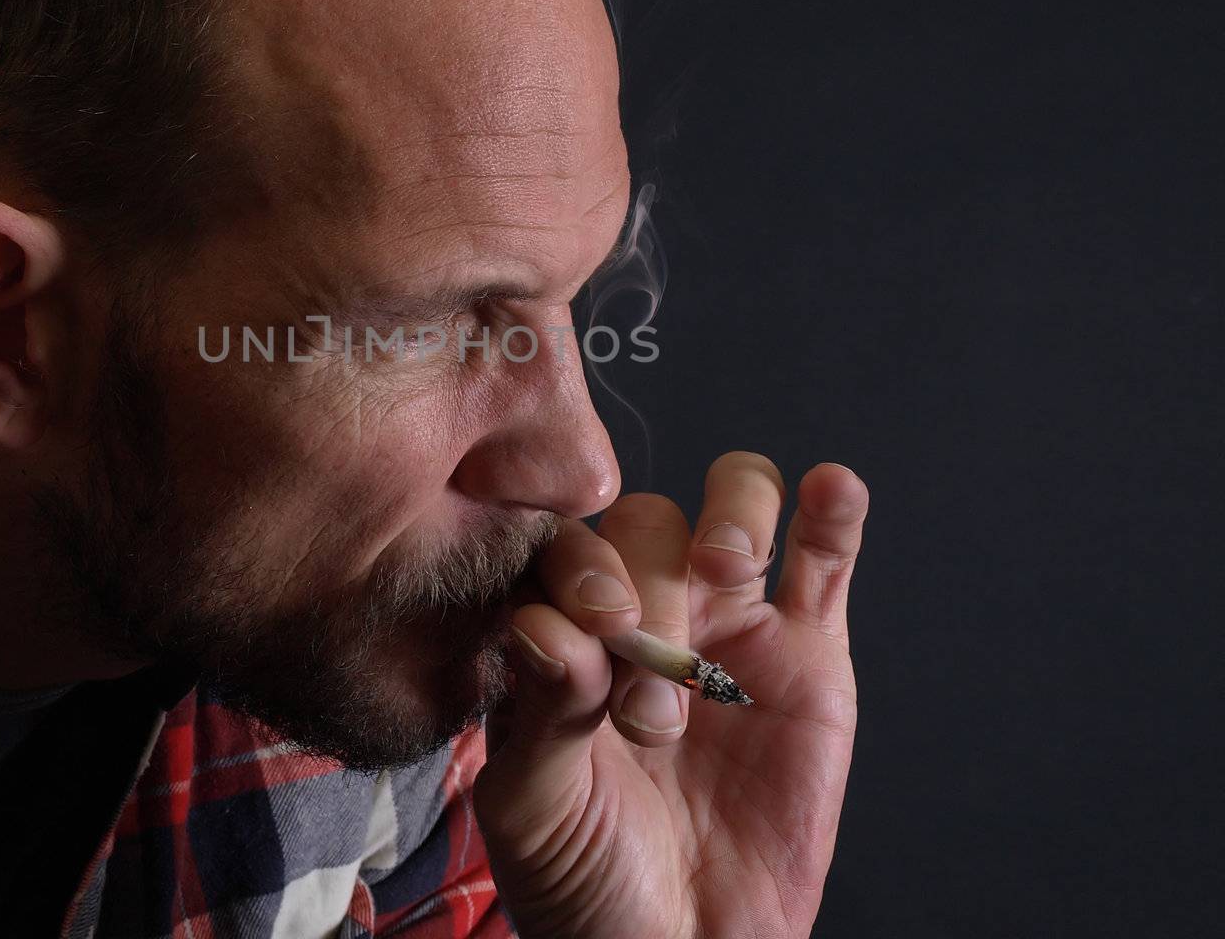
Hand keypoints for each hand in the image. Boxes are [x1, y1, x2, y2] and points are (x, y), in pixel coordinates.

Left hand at [472, 453, 867, 938]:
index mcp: (563, 635)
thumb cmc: (587, 880)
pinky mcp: (807, 655)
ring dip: (731, 512)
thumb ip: (538, 710)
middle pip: (645, 528)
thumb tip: (543, 623)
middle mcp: (642, 610)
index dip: (578, 571)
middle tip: (653, 711)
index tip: (595, 631)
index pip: (561, 551)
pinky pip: (825, 563)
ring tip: (727, 562)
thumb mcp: (535, 806)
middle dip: (650, 594)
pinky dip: (833, 516)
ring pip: (732, 509)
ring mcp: (728, 625)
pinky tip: (833, 489)